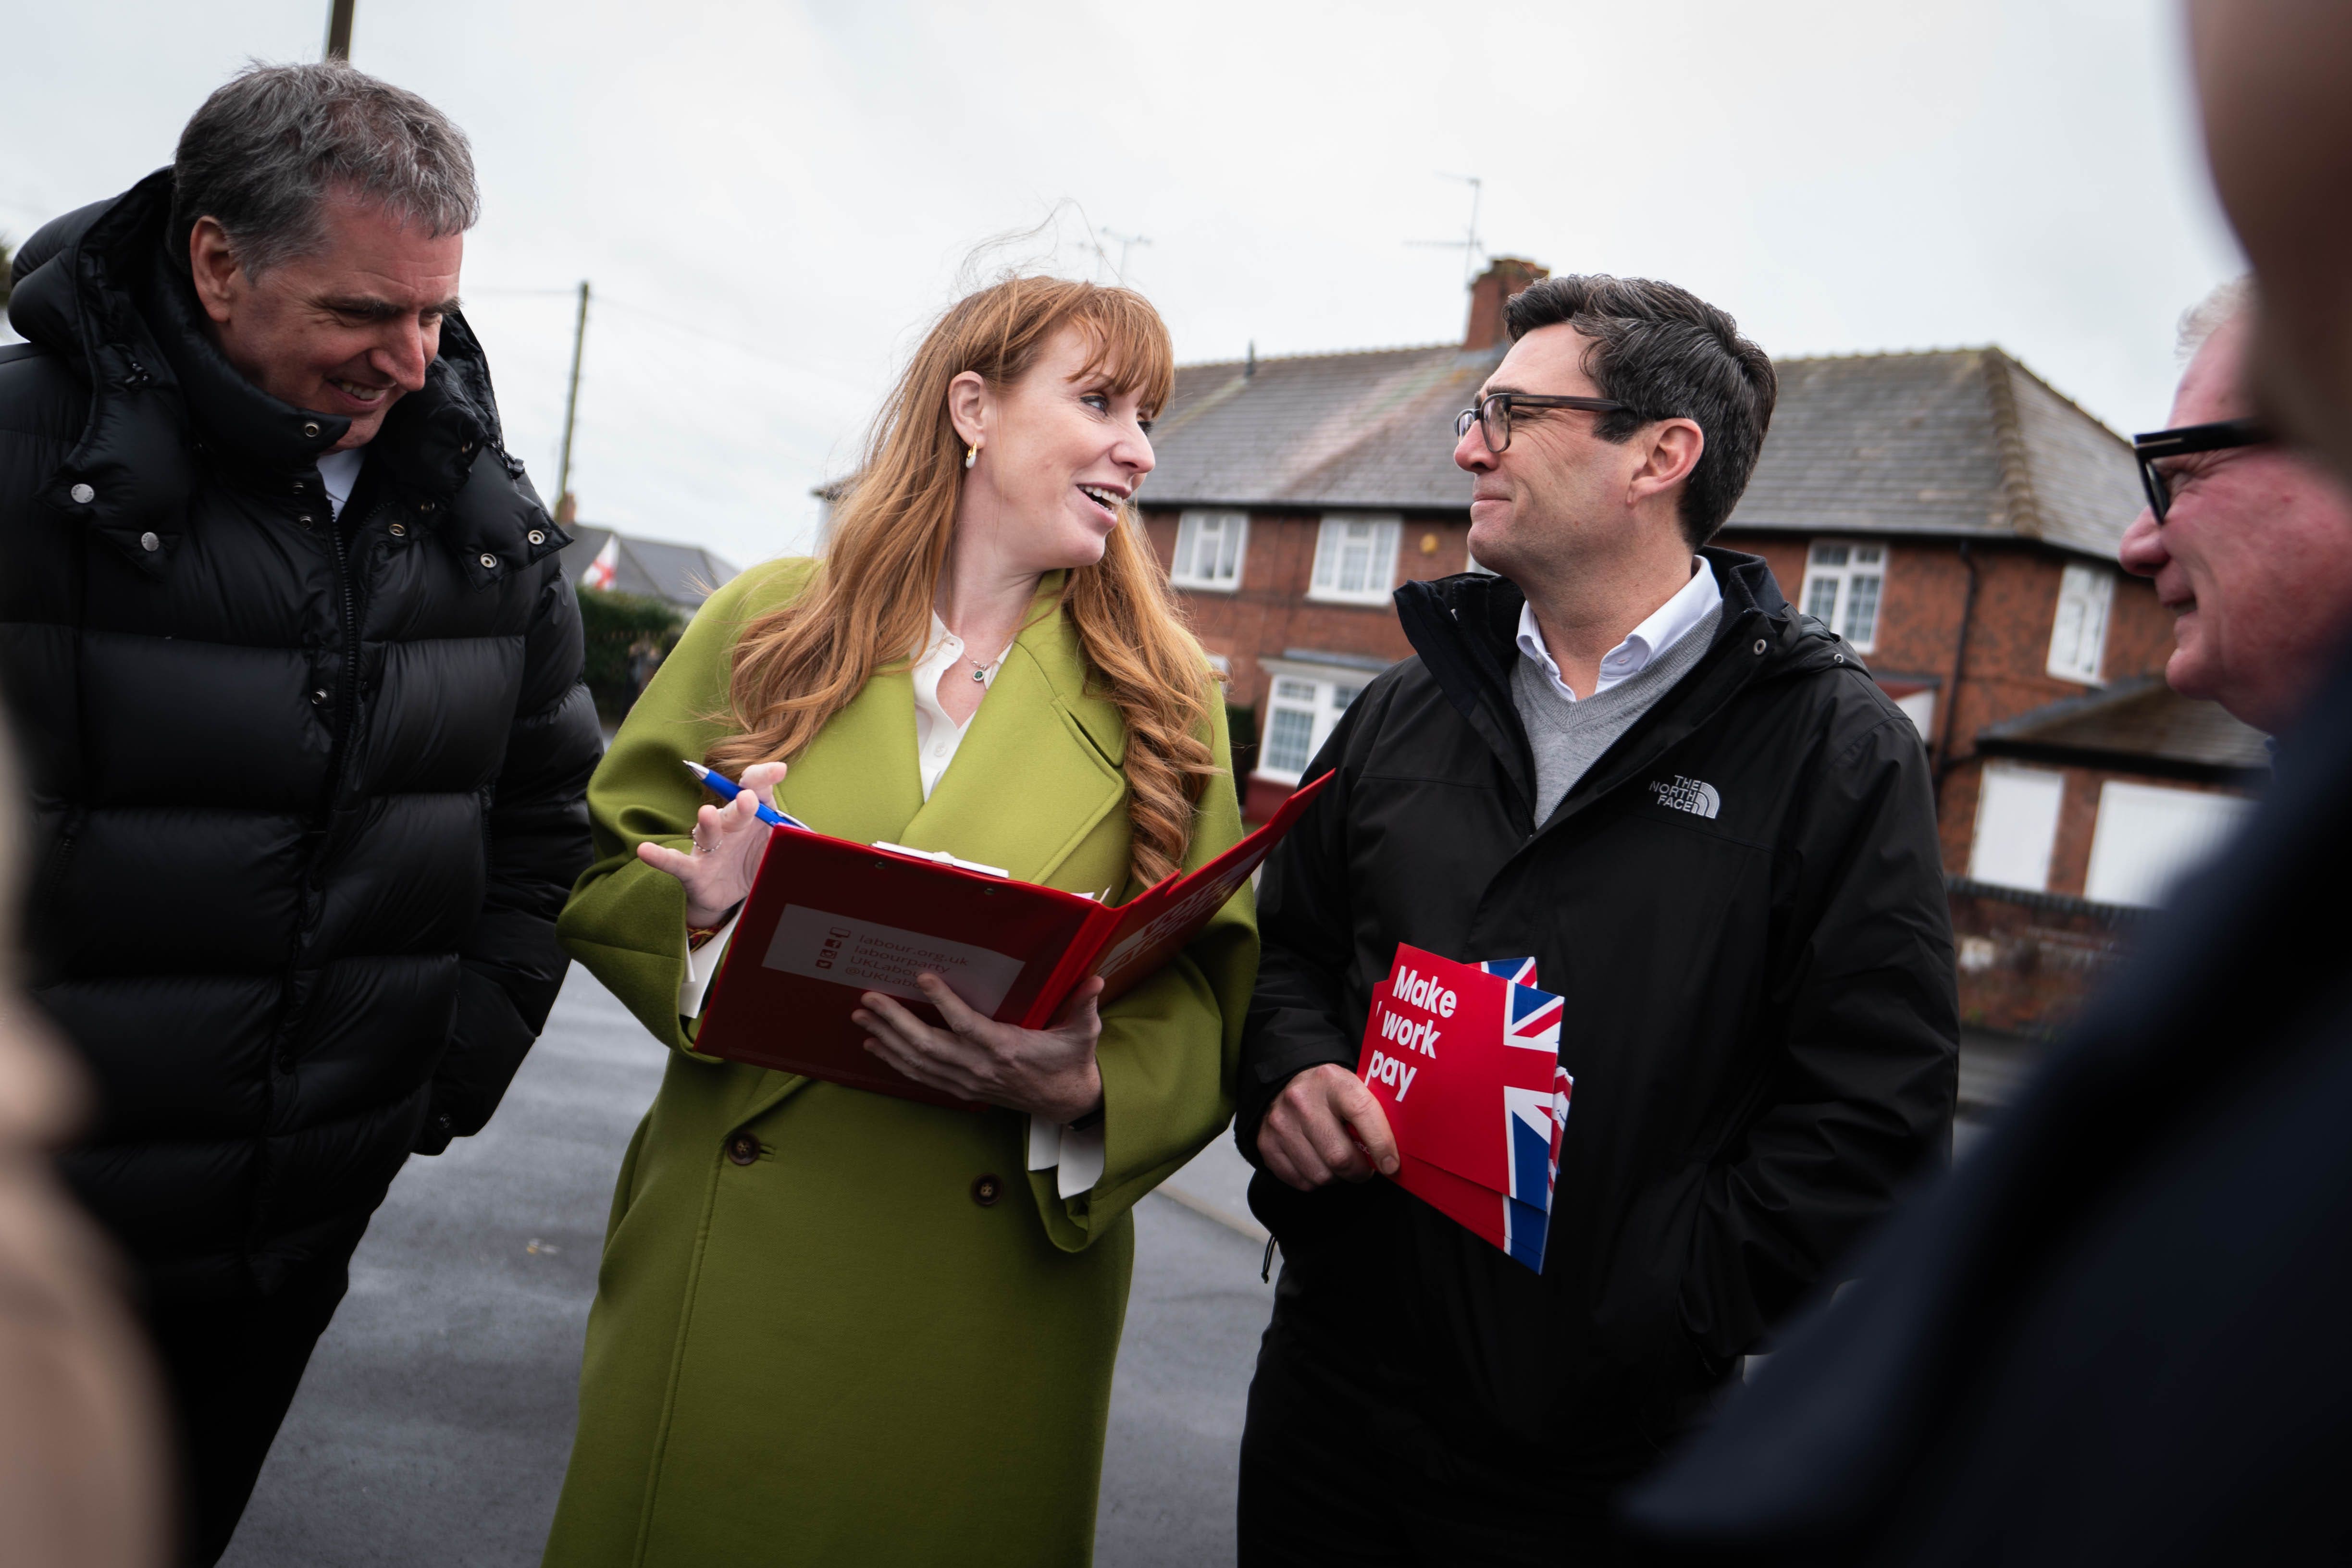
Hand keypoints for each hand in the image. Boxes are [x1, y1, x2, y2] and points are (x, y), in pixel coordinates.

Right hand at [635, 761, 788, 928]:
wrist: (734, 894)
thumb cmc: (759, 860)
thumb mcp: (782, 847)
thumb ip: (795, 835)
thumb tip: (819, 835)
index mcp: (753, 815)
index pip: (757, 788)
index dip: (764, 777)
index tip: (778, 770)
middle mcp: (729, 825)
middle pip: (734, 809)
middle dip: (740, 803)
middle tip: (747, 798)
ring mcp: (710, 847)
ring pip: (707, 831)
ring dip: (707, 822)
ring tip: (706, 813)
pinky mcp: (693, 870)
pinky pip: (674, 862)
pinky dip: (660, 856)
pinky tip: (646, 851)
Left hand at [854, 975, 1105, 1122]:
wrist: (1066, 1103)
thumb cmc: (1071, 1062)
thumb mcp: (1084, 1034)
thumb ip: (1085, 1007)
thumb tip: (1096, 981)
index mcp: (1007, 1049)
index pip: (968, 1025)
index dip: (944, 1002)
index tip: (922, 978)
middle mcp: (980, 1068)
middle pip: (928, 1045)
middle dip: (894, 1022)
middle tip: (868, 999)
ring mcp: (968, 1082)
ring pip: (918, 1062)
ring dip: (887, 1039)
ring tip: (862, 1017)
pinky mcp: (962, 1090)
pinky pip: (921, 1077)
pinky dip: (895, 1061)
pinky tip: (876, 1045)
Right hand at [1256, 1063, 1398, 1190]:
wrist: (1286, 1084)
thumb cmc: (1331, 1094)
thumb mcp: (1354, 1088)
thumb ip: (1375, 1114)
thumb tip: (1395, 1155)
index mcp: (1332, 1081)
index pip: (1362, 1111)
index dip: (1381, 1143)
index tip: (1391, 1165)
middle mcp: (1302, 1099)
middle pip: (1339, 1156)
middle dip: (1359, 1172)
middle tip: (1365, 1169)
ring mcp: (1280, 1122)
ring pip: (1321, 1175)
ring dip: (1338, 1178)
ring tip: (1341, 1165)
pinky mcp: (1266, 1143)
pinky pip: (1301, 1181)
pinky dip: (1316, 1180)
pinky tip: (1319, 1163)